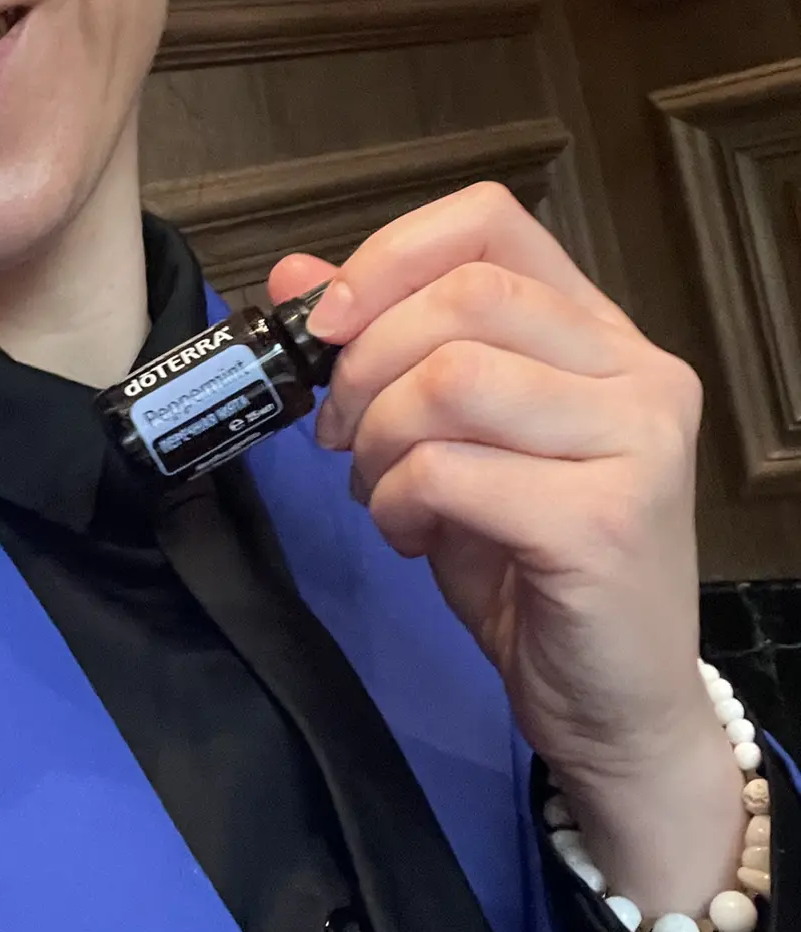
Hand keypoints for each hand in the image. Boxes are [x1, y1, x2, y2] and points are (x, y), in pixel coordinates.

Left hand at [269, 183, 743, 916]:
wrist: (613, 707)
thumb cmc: (530, 568)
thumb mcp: (445, 442)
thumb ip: (383, 351)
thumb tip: (293, 276)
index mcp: (600, 332)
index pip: (491, 224)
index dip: (390, 255)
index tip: (329, 322)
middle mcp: (638, 371)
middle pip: (464, 296)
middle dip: (366, 362)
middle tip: (341, 434)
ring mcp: (637, 442)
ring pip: (452, 377)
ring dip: (380, 437)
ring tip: (381, 490)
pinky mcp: (606, 521)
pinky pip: (451, 470)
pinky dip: (398, 500)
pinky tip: (408, 535)